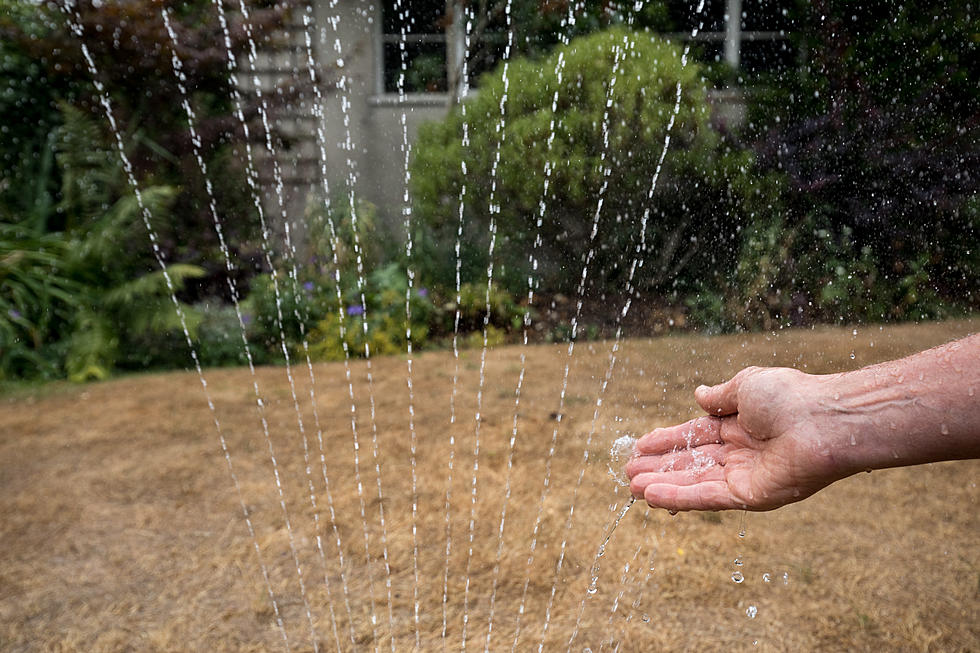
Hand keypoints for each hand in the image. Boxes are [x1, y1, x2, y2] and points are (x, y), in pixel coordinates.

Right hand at [626, 367, 848, 511]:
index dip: (667, 441)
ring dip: (662, 486)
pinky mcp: (751, 497)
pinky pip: (708, 498)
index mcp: (740, 425)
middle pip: (691, 463)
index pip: (695, 436)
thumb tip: (698, 394)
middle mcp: (741, 453)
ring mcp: (746, 476)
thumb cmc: (791, 396)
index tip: (640, 445)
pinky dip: (680, 498)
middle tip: (628, 472)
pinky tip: (652, 496)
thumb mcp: (746, 385)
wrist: (824, 420)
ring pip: (694, 483)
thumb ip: (720, 396)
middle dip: (659, 467)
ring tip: (631, 488)